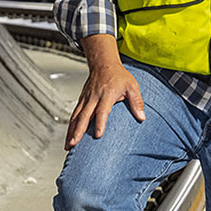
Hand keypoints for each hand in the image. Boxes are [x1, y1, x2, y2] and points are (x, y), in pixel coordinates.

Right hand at [67, 34, 143, 148]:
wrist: (104, 64)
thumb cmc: (119, 76)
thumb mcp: (132, 86)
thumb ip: (137, 102)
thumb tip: (142, 117)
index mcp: (106, 95)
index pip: (102, 111)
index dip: (100, 123)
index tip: (98, 135)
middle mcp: (93, 97)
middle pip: (84, 116)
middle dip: (78, 131)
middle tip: (74, 144)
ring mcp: (85, 99)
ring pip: (76, 117)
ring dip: (71, 131)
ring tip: (68, 146)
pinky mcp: (81, 100)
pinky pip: (74, 115)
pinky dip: (70, 126)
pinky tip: (69, 137)